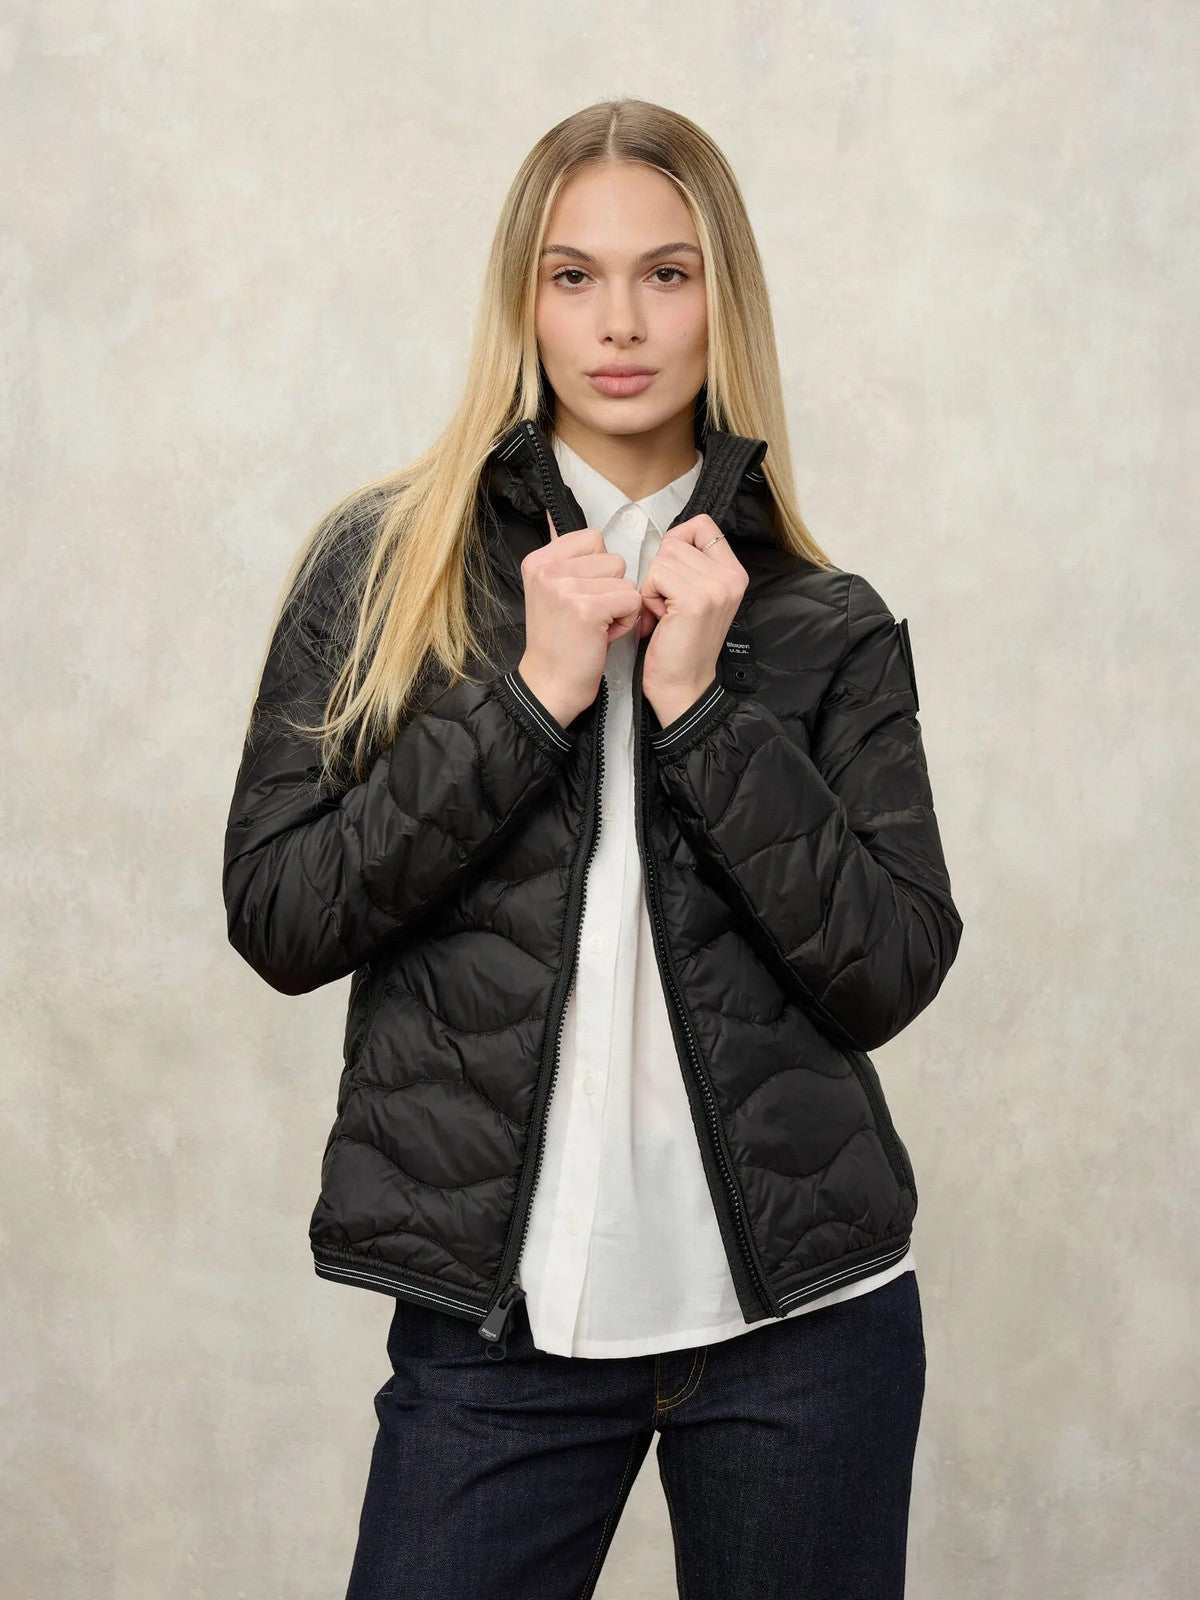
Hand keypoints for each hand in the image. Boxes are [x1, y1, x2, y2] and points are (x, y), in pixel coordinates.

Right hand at [517, 510, 643, 727]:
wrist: (549, 685)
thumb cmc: (561, 642)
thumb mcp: (553, 591)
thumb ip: (566, 558)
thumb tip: (555, 514)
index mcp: (539, 559)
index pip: (594, 538)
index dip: (600, 569)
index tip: (582, 597)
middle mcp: (547, 568)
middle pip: (613, 557)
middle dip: (611, 588)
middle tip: (590, 616)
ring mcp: (565, 586)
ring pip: (625, 578)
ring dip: (620, 604)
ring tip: (596, 625)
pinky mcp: (586, 607)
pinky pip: (631, 598)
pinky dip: (626, 620)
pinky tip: (603, 635)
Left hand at [638, 514, 747, 726]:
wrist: (682, 686)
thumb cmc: (680, 644)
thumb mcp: (696, 595)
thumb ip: (691, 564)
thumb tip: (670, 539)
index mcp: (734, 573)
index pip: (702, 525)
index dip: (677, 542)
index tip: (671, 572)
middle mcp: (731, 577)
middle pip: (676, 541)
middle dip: (660, 571)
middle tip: (667, 604)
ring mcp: (716, 587)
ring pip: (663, 558)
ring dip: (652, 585)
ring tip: (664, 612)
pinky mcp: (695, 600)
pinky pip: (656, 575)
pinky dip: (648, 596)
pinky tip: (660, 619)